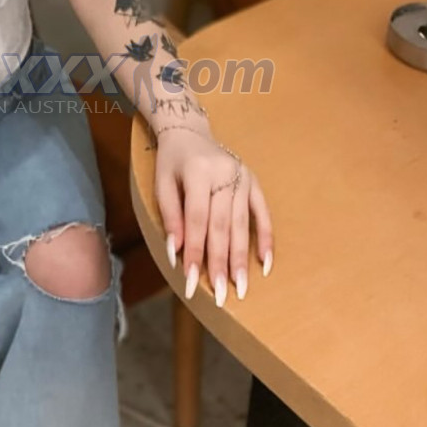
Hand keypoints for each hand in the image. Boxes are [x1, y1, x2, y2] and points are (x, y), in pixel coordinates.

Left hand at [153, 125, 273, 306]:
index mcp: (197, 172)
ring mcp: (243, 178)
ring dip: (241, 258)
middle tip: (221, 295)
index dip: (195, 252)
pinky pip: (262, 214)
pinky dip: (265, 238)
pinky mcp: (254, 182)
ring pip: (241, 225)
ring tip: (240, 287)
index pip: (197, 220)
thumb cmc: (171, 163)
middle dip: (220, 263)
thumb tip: (177, 251)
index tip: (192, 283)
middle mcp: (224, 174)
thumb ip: (170, 216)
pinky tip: (264, 263)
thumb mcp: (161, 184)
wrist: (189, 132)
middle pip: (221, 226)